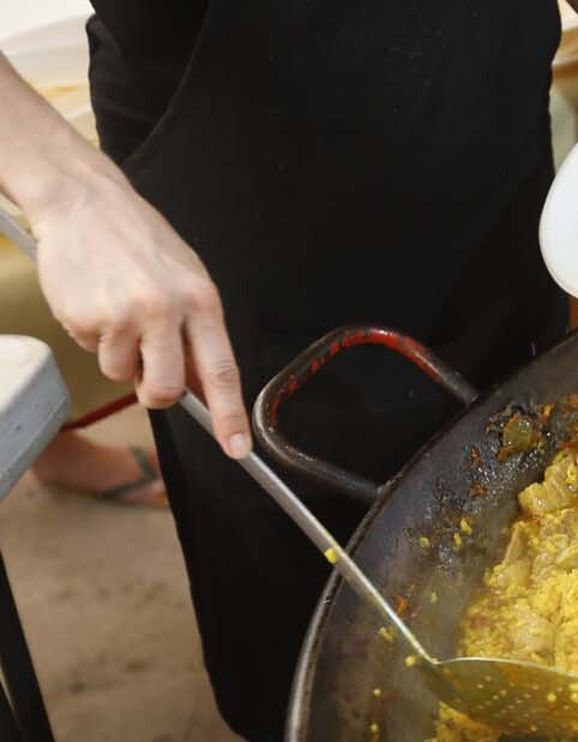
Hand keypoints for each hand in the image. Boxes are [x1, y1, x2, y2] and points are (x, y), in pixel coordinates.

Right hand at [29, 170, 250, 458]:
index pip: (222, 371)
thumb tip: (204, 387)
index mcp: (202, 301)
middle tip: (147, 374)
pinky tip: (94, 302)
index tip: (237, 448)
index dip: (230, 415)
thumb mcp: (187, 279)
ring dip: (119, 355)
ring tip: (117, 312)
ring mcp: (123, 315)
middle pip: (167, 389)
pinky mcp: (84, 317)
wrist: (84, 202)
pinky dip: (92, 335)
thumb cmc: (141, 243)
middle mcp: (166, 310)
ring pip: (122, 374)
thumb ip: (198, 332)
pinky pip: (91, 351)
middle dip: (156, 395)